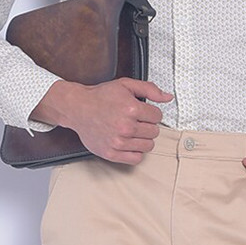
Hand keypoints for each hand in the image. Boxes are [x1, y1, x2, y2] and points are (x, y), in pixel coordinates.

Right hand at [42, 77, 173, 163]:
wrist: (77, 108)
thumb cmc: (100, 97)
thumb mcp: (126, 85)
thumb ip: (149, 89)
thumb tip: (167, 97)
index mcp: (131, 109)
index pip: (158, 116)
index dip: (151, 113)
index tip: (142, 112)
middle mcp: (125, 127)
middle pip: (154, 132)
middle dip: (148, 125)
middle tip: (136, 121)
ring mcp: (118, 142)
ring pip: (148, 146)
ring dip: (143, 139)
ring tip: (133, 131)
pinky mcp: (111, 153)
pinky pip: (136, 159)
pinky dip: (135, 152)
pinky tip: (129, 143)